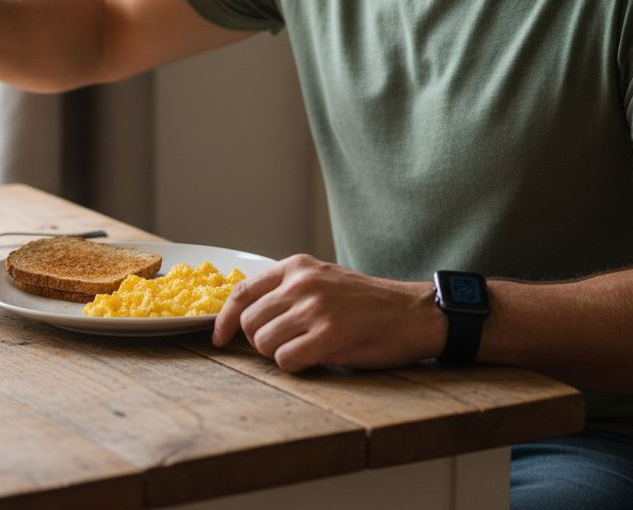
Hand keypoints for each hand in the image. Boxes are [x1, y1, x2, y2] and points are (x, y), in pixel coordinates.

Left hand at [211, 254, 443, 371]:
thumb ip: (286, 291)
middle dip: (261, 342)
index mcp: (297, 266)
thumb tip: (244, 317)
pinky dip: (295, 366)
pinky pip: (286, 361)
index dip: (225, 320)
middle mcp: (301, 284)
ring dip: (279, 355)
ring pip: (264, 344)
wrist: (413, 313)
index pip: (242, 292)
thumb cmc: (367, 302)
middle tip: (287, 345)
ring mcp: (315, 309)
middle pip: (250, 323)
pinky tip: (316, 358)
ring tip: (306, 349)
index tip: (220, 338)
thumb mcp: (322, 279)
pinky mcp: (328, 337)